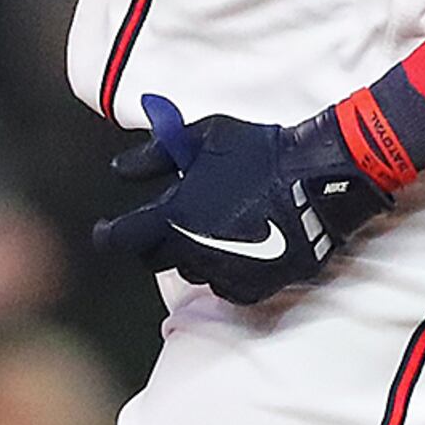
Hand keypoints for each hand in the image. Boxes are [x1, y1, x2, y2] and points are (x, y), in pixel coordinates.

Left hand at [90, 96, 392, 306]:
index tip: (107, 230)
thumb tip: (120, 171)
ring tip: (214, 228)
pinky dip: (225, 272)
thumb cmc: (260, 153)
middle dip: (156, 242)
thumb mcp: (203, 137)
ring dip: (193, 254)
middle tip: (169, 223)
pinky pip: (226, 288)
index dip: (107, 235)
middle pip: (155, 259)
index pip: (120, 239)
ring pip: (191, 272)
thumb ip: (155, 156)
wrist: (318, 179)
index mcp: (173, 217)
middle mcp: (192, 252)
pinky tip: (238, 248)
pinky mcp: (253, 288)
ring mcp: (223, 274)